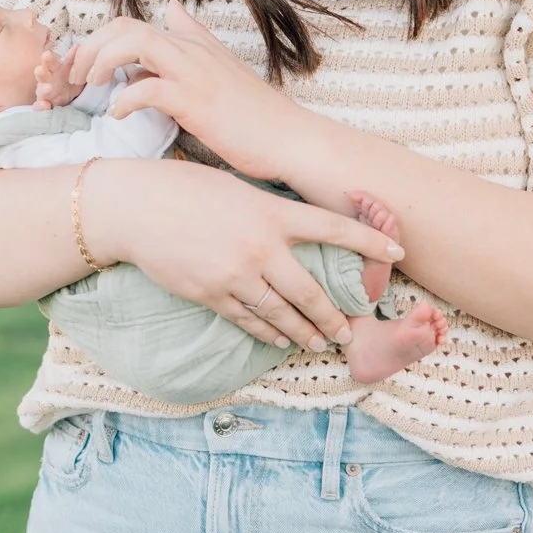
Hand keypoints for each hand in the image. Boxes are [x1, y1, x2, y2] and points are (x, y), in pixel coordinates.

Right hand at [34, 44, 80, 108]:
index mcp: (54, 69)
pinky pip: (40, 107)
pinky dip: (41, 107)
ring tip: (48, 89)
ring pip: (40, 91)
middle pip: (42, 74)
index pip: (50, 62)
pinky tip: (45, 106)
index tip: (47, 54)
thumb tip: (78, 45)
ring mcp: (45, 93)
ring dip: (42, 89)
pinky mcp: (46, 104)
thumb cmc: (69, 77)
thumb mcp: (73, 67)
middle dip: (41, 72)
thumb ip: (73, 58)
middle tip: (40, 70)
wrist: (69, 94)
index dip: (48, 59)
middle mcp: (48, 79)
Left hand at [69, 0, 293, 178]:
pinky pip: (149, 89)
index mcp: (191, 44)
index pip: (131, 25)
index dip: (96, 42)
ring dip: (103, 61)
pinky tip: (119, 114)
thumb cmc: (255, 112)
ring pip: (135, 43)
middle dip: (90, 48)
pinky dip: (126, 99)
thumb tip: (171, 8)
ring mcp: (194, 73)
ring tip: (92, 87)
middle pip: (125, 27)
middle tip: (73, 78)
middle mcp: (190, 51)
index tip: (79, 70)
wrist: (291, 139)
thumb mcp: (222, 66)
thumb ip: (194, 37)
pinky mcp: (197, 102)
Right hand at [81, 158, 404, 353]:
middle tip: (349, 331)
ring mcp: (236, 275)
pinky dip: (268, 332)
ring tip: (318, 343)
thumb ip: (268, 210)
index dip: (370, 240)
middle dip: (333, 316)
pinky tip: (280, 340)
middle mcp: (260, 247)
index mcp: (270, 212)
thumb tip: (295, 229)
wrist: (135, 208)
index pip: (332, 228)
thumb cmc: (184, 189)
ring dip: (304, 332)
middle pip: (311, 290)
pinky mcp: (212, 295)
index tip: (398, 250)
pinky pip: (249, 320)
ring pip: (281, 313)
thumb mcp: (235, 188)